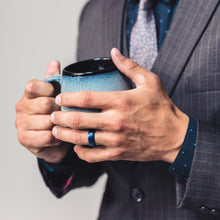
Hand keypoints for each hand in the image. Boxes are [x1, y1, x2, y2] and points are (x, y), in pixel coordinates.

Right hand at [15, 60, 70, 162]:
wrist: (52, 140)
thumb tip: (54, 62)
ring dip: (59, 125)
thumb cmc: (53, 114)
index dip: (49, 90)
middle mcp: (21, 106)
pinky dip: (56, 138)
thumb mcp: (55, 95)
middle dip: (59, 110)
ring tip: (61, 126)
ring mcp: (21, 123)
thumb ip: (53, 80)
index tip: (57, 95)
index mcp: (29, 94)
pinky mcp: (24, 138)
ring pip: (47, 121)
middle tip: (63, 114)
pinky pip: (46, 136)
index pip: (33, 85)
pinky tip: (57, 136)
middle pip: (44, 104)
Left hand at [51, 48, 188, 163]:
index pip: (86, 98)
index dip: (68, 97)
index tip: (60, 97)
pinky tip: (77, 146)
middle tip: (53, 114)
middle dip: (60, 117)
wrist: (174, 136)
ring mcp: (115, 140)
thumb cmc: (162, 108)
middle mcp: (115, 121)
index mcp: (121, 101)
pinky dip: (81, 152)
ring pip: (82, 139)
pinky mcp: (118, 153)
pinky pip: (93, 156)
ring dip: (65, 135)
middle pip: (78, 120)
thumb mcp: (150, 82)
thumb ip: (130, 66)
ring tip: (56, 130)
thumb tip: (114, 52)